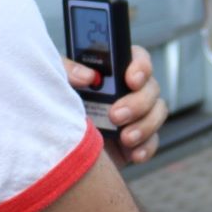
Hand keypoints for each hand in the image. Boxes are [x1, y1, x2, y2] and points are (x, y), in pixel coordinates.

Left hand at [64, 46, 167, 166]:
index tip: (131, 79)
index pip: (136, 57)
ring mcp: (135, 115)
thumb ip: (67, 70)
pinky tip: (133, 153)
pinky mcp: (137, 139)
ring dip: (145, 125)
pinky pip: (153, 140)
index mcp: (110, 72)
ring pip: (158, 112)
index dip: (140, 65)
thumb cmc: (54, 109)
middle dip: (138, 102)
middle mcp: (126, 90)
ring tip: (125, 138)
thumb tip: (87, 75)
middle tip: (116, 115)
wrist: (55, 151)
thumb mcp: (55, 84)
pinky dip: (146, 147)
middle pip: (151, 86)